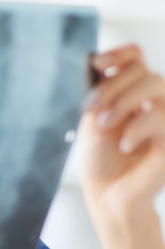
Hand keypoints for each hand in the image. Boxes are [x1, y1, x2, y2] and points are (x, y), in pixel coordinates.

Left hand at [80, 44, 164, 223]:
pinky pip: (163, 116)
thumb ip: (100, 93)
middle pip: (144, 71)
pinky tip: (126, 144)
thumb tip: (99, 65)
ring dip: (123, 102)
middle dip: (112, 86)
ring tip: (105, 124)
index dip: (119, 54)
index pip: (136, 59)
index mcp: (131, 93)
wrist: (108, 194)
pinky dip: (139, 126)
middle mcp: (153, 101)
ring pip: (157, 85)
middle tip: (91, 108)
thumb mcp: (94, 120)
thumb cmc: (101, 160)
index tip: (98, 63)